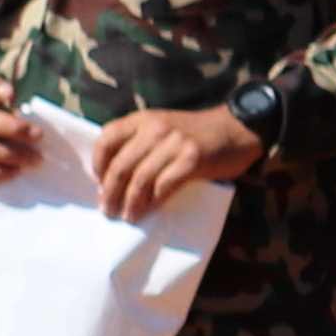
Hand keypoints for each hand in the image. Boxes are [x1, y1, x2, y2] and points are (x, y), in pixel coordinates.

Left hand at [90, 103, 265, 216]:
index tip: (100, 184)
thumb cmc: (197, 133)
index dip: (98, 165)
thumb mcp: (163, 126)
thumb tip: (115, 176)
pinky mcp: (192, 159)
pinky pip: (165, 185)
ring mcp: (175, 143)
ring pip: (140, 179)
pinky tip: (150, 211)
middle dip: (111, 192)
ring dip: (131, 203)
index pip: (107, 139)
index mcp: (143, 119)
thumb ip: (141, 142)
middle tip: (108, 210)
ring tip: (128, 216)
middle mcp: (155, 128)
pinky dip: (154, 201)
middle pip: (121, 165)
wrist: (238, 128)